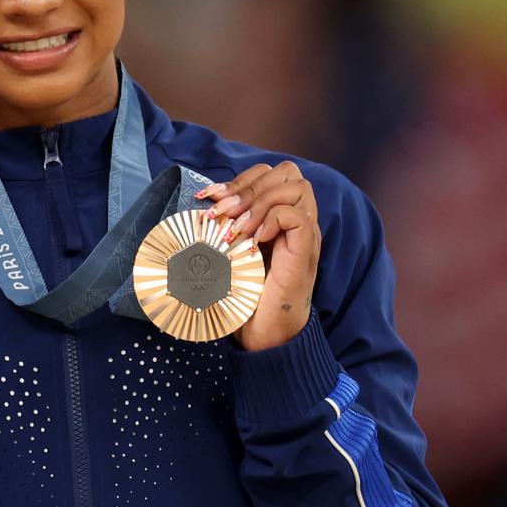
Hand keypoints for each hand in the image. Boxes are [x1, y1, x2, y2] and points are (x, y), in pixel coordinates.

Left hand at [198, 163, 320, 351]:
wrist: (261, 334)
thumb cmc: (242, 297)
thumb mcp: (227, 252)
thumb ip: (224, 225)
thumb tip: (201, 201)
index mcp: (278, 217)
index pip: (270, 172)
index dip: (239, 179)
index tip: (207, 199)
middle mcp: (296, 221)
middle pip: (287, 171)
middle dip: (246, 186)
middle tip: (219, 213)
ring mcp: (304, 235)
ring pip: (297, 186)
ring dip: (256, 202)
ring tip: (232, 229)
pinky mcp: (304, 251)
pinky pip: (296, 216)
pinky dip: (269, 221)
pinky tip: (249, 243)